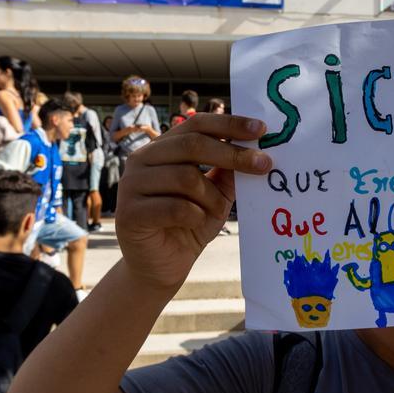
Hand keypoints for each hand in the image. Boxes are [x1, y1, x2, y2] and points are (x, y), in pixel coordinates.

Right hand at [116, 114, 268, 288]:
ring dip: (212, 197)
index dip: (229, 124)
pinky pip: (175, 207)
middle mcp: (141, 160)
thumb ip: (228, 172)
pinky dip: (195, 215)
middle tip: (264, 165)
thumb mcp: (215, 195)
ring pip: (185, 177)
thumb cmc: (188, 225)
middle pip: (192, 145)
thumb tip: (255, 149)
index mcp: (161, 148)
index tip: (261, 129)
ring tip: (217, 212)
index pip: (195, 124)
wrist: (161, 268)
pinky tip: (196, 223)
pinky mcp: (129, 214)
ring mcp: (131, 186)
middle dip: (233, 154)